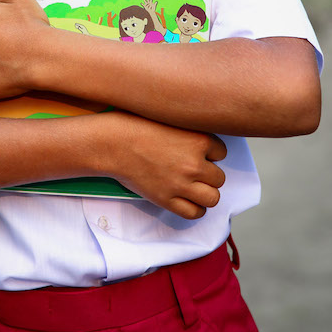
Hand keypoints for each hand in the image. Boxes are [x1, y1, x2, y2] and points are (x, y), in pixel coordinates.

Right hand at [104, 111, 226, 219]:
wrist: (109, 143)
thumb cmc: (132, 125)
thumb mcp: (167, 119)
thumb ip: (188, 132)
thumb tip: (200, 145)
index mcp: (198, 139)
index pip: (222, 152)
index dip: (209, 153)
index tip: (195, 152)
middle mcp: (194, 163)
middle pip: (219, 178)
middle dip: (207, 175)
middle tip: (190, 170)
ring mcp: (181, 183)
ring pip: (213, 198)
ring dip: (204, 193)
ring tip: (192, 187)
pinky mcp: (166, 199)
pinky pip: (194, 213)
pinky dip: (194, 209)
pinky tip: (186, 200)